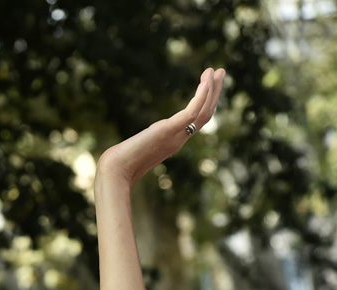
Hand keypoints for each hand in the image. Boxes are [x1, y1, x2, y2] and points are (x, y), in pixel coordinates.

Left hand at [97, 68, 225, 187]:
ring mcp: (176, 137)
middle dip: (214, 93)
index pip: (196, 122)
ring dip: (212, 90)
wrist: (115, 171)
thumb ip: (142, 144)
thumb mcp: (135, 149)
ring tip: (218, 70)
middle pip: (205, 115)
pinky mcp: (168, 131)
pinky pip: (191, 113)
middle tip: (220, 72)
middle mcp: (178, 140)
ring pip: (203, 113)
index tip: (208, 85)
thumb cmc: (119, 165)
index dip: (205, 103)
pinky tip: (206, 82)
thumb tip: (131, 146)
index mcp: (173, 142)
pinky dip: (201, 97)